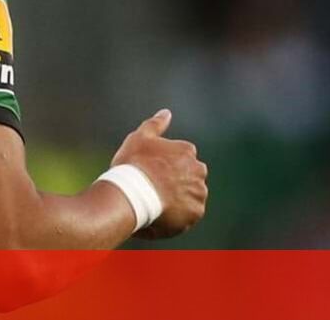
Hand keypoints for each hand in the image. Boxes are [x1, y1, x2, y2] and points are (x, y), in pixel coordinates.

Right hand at [110, 109, 207, 239]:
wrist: (131, 195)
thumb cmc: (133, 165)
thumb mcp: (140, 138)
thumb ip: (156, 124)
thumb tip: (167, 112)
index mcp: (187, 151)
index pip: (181, 160)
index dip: (165, 168)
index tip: (151, 174)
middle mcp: (198, 170)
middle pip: (189, 178)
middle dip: (177, 183)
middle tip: (154, 191)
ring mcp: (198, 192)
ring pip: (190, 197)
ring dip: (179, 200)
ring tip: (156, 205)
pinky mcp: (195, 212)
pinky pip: (188, 215)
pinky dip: (178, 217)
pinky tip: (161, 215)